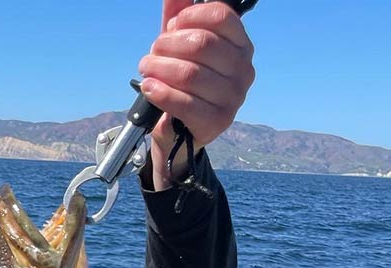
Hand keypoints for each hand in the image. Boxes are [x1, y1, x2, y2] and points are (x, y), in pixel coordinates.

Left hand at [138, 0, 255, 188]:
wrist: (178, 128)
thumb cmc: (181, 82)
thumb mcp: (179, 46)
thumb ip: (178, 16)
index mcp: (240, 45)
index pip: (221, 17)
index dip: (189, 17)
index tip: (171, 27)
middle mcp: (244, 70)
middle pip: (202, 44)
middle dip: (167, 46)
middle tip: (152, 54)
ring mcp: (234, 98)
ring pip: (190, 74)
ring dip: (159, 69)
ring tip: (146, 71)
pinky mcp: (218, 122)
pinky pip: (185, 103)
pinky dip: (161, 93)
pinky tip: (149, 88)